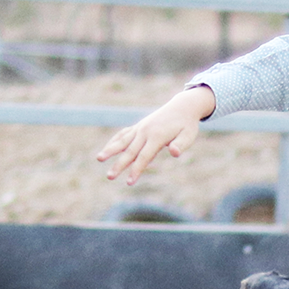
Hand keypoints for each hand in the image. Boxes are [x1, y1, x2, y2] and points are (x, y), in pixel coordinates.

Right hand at [97, 86, 215, 182]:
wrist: (183, 106)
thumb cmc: (187, 124)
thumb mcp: (189, 135)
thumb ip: (181, 145)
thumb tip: (174, 153)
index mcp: (156, 136)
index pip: (144, 157)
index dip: (136, 170)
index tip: (129, 182)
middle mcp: (145, 132)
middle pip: (130, 151)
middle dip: (119, 165)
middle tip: (109, 176)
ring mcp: (140, 128)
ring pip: (122, 141)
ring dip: (110, 150)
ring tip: (99, 159)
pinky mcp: (139, 127)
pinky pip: (124, 134)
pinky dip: (115, 140)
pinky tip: (108, 148)